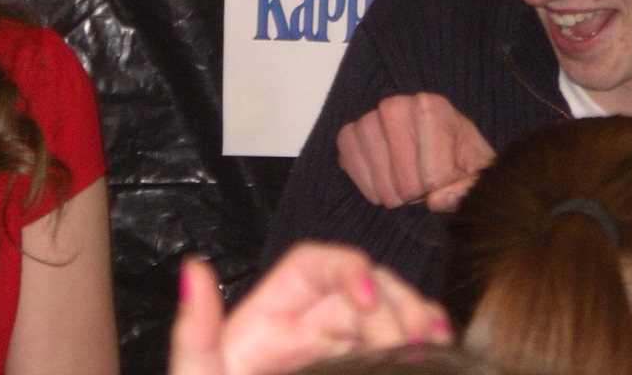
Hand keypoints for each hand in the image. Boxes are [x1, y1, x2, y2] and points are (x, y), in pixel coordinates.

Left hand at [169, 243, 451, 374]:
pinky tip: (439, 346)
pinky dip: (424, 338)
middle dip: (392, 302)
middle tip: (409, 342)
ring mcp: (340, 354)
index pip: (314, 267)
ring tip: (432, 341)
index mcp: (269, 321)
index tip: (367, 300)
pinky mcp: (361, 372)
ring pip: (390, 314)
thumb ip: (196, 334)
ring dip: (416, 317)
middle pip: (363, 287)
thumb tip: (192, 268)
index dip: (347, 268)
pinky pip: (400, 347)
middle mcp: (309, 330)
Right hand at [336, 93, 493, 211]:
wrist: (436, 150)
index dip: (440, 191)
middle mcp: (398, 104)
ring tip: (404, 188)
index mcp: (434, 108)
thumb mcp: (477, 173)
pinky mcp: (350, 133)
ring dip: (391, 192)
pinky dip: (366, 184)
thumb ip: (466, 190)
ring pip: (378, 176)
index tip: (444, 181)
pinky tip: (383, 184)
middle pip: (404, 178)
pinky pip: (350, 163)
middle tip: (422, 187)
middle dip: (415, 194)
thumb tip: (436, 200)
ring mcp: (370, 117)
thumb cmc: (459, 160)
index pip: (434, 175)